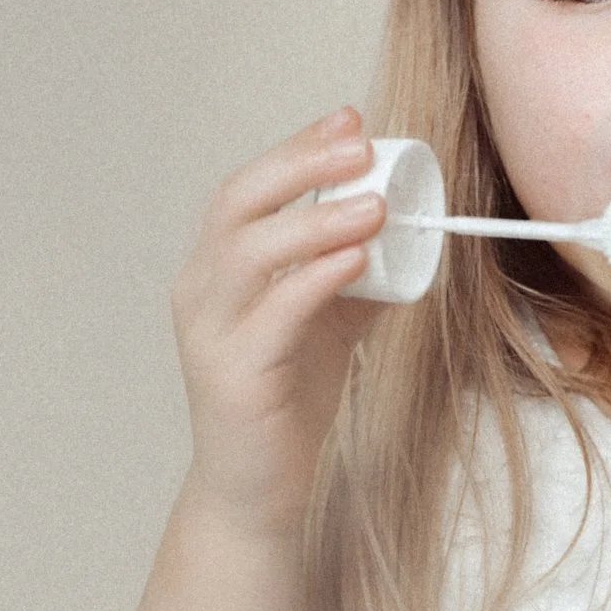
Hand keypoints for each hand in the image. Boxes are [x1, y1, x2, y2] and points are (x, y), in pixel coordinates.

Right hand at [169, 108, 387, 537]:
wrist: (257, 491)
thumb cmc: (286, 404)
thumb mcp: (328, 327)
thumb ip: (356, 279)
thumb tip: (410, 235)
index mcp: (217, 270)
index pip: (247, 189)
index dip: (295, 149)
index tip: (349, 119)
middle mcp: (200, 292)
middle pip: (237, 204)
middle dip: (300, 165)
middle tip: (360, 145)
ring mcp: (209, 333)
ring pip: (249, 253)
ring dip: (316, 220)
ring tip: (374, 204)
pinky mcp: (233, 376)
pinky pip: (272, 315)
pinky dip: (314, 280)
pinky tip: (356, 261)